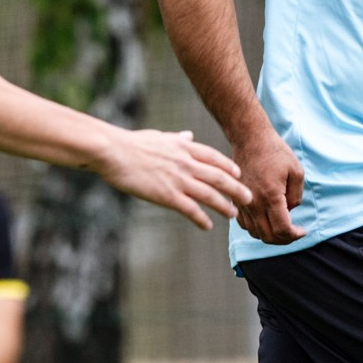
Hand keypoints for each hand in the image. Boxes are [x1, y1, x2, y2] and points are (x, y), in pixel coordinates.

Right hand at [94, 128, 248, 231]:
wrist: (113, 152)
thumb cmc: (131, 144)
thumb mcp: (159, 137)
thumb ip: (177, 139)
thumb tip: (188, 135)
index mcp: (183, 147)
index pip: (214, 158)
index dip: (229, 167)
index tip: (239, 175)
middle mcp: (185, 163)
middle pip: (219, 177)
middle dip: (236, 189)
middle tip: (249, 199)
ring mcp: (177, 179)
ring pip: (209, 194)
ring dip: (224, 206)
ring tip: (234, 214)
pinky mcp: (166, 195)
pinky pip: (190, 209)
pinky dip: (201, 218)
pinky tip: (208, 226)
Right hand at [232, 127, 305, 244]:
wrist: (250, 139)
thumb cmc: (275, 152)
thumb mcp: (296, 171)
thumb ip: (296, 196)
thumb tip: (290, 211)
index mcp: (271, 197)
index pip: (282, 230)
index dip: (295, 236)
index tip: (302, 231)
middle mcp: (254, 203)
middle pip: (268, 237)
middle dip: (284, 240)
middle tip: (294, 233)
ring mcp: (243, 203)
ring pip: (255, 233)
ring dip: (269, 235)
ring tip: (281, 227)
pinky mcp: (236, 200)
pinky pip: (244, 224)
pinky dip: (256, 228)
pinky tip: (266, 219)